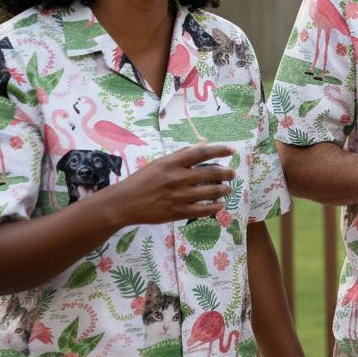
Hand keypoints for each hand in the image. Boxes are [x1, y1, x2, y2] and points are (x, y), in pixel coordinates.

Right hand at [102, 144, 235, 226]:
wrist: (124, 203)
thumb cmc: (142, 180)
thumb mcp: (159, 163)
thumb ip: (181, 155)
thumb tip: (202, 144)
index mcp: (172, 163)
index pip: (201, 153)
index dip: (219, 150)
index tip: (231, 150)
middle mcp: (178, 178)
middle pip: (210, 173)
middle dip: (226, 173)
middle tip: (232, 174)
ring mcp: (179, 196)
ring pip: (210, 192)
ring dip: (222, 190)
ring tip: (227, 189)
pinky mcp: (178, 212)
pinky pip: (203, 210)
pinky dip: (214, 207)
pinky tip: (219, 205)